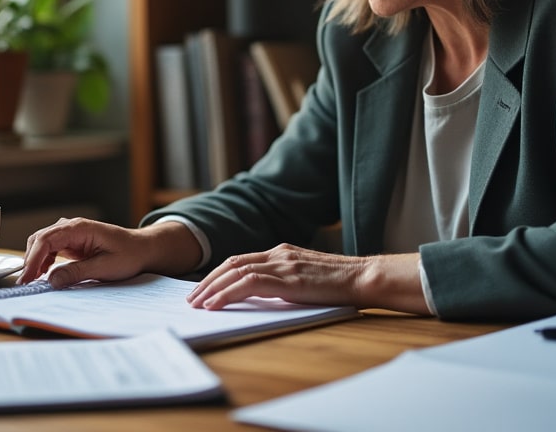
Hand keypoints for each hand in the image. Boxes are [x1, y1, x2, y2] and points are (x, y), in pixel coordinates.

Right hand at [17, 217, 198, 287]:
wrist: (142, 249)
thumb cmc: (129, 255)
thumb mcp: (105, 267)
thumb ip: (77, 273)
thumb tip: (51, 280)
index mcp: (79, 228)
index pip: (47, 240)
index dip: (33, 259)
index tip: (27, 277)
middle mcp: (72, 227)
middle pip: (40, 239)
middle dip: (30, 260)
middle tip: (26, 283)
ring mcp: (70, 233)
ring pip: (42, 243)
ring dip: (35, 261)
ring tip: (33, 281)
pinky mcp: (72, 242)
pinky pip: (50, 249)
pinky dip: (43, 261)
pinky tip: (44, 274)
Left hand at [186, 244, 428, 313]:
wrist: (364, 278)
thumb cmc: (340, 284)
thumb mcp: (306, 278)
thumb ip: (285, 282)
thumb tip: (263, 297)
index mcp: (282, 252)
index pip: (241, 259)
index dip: (218, 274)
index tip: (203, 288)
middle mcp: (278, 253)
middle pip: (231, 263)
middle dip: (208, 281)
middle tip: (191, 298)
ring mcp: (282, 263)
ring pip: (235, 272)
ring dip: (212, 288)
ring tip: (197, 304)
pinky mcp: (287, 278)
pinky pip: (248, 283)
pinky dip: (227, 293)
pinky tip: (215, 304)